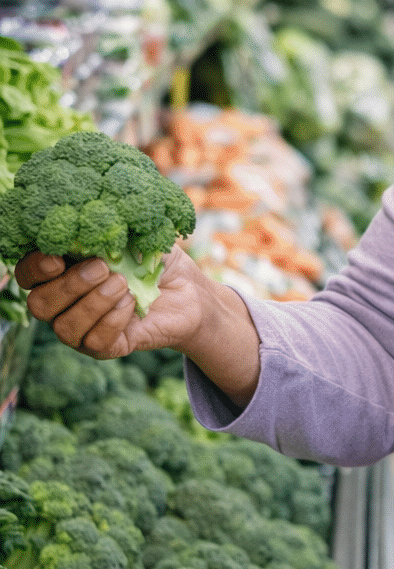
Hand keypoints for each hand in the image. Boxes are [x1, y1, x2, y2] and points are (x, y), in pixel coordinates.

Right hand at [16, 241, 204, 357]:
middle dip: (69, 286)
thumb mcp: (133, 235)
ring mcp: (82, 328)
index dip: (35, 268)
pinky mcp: (105, 347)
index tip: (58, 258)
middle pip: (38, 304)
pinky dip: (113, 320)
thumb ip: (107, 229)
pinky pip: (94, 342)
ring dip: (93, 303)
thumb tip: (90, 220)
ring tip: (123, 284)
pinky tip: (132, 303)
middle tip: (102, 268)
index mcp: (62, 271)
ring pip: (64, 327)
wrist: (190, 292)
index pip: (28, 275)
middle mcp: (63, 303)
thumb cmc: (154, 259)